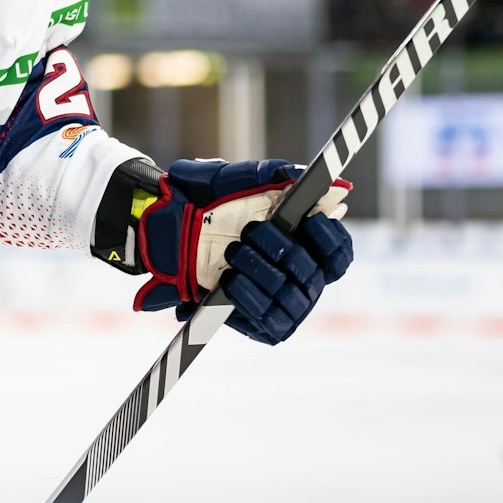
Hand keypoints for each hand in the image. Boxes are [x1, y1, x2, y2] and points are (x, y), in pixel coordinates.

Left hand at [133, 159, 353, 344]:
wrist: (163, 227)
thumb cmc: (204, 201)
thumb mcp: (235, 178)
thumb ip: (278, 175)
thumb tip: (336, 187)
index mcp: (302, 242)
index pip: (338, 254)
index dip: (331, 239)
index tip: (311, 220)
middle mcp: (298, 275)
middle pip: (314, 274)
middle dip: (283, 249)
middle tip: (251, 232)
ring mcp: (281, 303)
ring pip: (293, 299)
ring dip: (262, 272)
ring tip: (233, 253)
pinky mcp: (261, 326)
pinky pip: (270, 322)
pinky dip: (249, 300)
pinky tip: (230, 281)